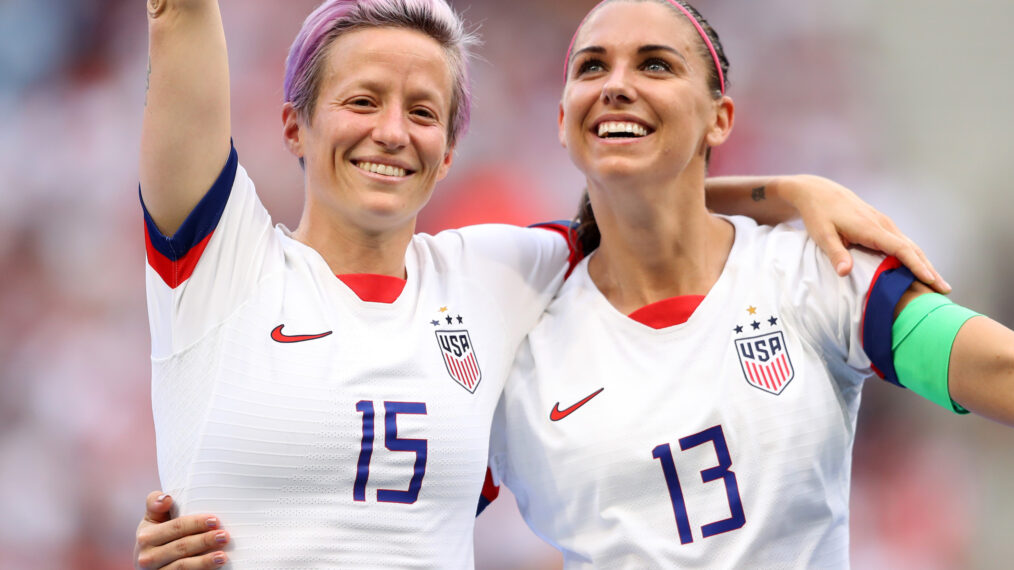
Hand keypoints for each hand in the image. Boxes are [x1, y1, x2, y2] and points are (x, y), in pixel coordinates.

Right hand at [135, 491, 228, 568]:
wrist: (149, 564)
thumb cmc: (157, 536)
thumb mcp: (152, 520)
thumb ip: (156, 504)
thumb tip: (167, 498)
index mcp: (146, 536)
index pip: (176, 527)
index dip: (196, 523)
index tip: (215, 520)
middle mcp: (147, 557)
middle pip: (181, 547)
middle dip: (205, 541)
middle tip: (225, 536)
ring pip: (182, 566)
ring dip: (205, 561)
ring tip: (223, 556)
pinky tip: (214, 568)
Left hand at [778, 175, 949, 292]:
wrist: (819, 192)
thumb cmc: (819, 214)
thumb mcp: (822, 235)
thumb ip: (835, 254)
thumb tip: (845, 273)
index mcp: (870, 228)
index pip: (900, 249)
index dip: (916, 265)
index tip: (931, 280)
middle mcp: (883, 224)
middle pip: (912, 249)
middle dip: (929, 269)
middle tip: (945, 290)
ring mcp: (884, 224)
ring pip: (910, 245)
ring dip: (925, 264)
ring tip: (938, 284)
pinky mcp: (881, 225)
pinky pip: (902, 243)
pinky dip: (914, 257)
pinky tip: (920, 269)